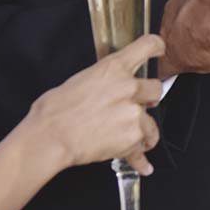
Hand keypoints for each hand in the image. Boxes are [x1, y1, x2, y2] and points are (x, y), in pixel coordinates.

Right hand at [26, 32, 167, 175]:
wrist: (50, 136)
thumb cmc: (55, 109)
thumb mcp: (80, 80)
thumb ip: (104, 80)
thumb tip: (108, 86)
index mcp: (114, 68)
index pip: (148, 46)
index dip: (156, 47)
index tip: (159, 50)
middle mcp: (129, 88)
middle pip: (156, 89)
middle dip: (149, 99)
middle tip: (138, 106)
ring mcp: (134, 114)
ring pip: (152, 123)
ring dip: (143, 130)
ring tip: (129, 137)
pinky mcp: (133, 138)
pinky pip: (142, 150)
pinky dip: (139, 158)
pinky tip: (142, 164)